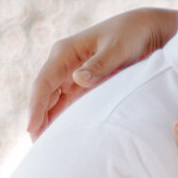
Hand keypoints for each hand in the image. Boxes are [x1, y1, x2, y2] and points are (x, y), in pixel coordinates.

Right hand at [28, 7, 177, 137]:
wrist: (146, 30)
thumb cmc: (131, 35)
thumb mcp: (117, 48)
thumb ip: (100, 64)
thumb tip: (78, 78)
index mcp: (65, 52)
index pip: (44, 82)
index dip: (35, 106)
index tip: (31, 128)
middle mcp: (63, 63)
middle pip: (43, 95)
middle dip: (38, 119)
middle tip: (37, 147)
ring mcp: (71, 74)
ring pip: (52, 102)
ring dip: (47, 122)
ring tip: (45, 148)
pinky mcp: (82, 84)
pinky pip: (66, 104)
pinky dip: (61, 119)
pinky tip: (60, 136)